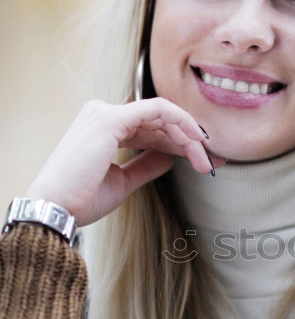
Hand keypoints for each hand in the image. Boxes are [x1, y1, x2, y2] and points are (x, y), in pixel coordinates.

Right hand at [26, 98, 217, 226]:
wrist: (56, 208)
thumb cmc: (81, 199)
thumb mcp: (123, 181)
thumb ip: (146, 165)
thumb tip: (170, 158)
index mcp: (104, 129)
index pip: (151, 129)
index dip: (181, 143)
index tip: (205, 161)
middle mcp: (104, 115)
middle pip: (160, 121)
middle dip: (191, 140)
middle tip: (215, 162)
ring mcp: (106, 113)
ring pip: (163, 115)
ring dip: (190, 136)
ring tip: (206, 160)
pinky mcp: (111, 119)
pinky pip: (157, 110)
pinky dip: (180, 123)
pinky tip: (196, 141)